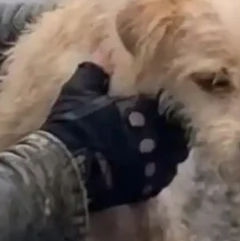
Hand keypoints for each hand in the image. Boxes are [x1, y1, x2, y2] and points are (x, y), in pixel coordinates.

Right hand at [42, 61, 190, 213]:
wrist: (62, 170)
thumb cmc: (72, 126)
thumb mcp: (78, 91)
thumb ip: (95, 71)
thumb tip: (104, 52)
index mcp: (143, 111)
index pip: (165, 103)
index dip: (162, 103)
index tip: (157, 103)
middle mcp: (155, 138)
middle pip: (177, 131)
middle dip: (172, 128)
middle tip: (164, 126)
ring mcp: (153, 165)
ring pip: (174, 156)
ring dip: (169, 150)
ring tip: (160, 147)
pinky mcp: (145, 188)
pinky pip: (162, 178)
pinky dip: (159, 172)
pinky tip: (150, 168)